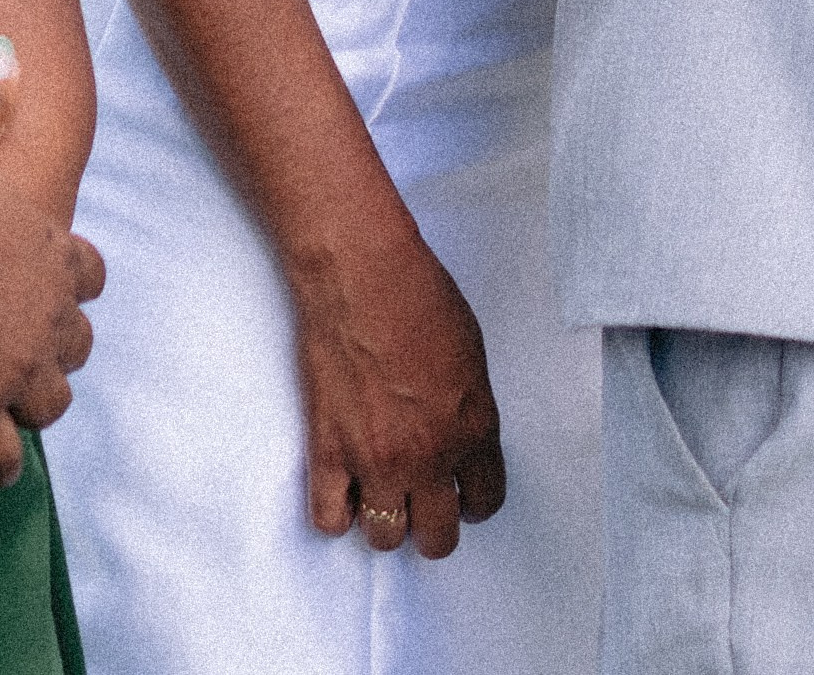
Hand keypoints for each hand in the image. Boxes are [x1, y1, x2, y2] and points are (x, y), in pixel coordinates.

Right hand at [0, 41, 104, 485]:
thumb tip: (7, 47)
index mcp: (49, 249)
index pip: (91, 279)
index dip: (74, 290)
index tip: (58, 296)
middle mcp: (46, 310)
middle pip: (78, 346)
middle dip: (58, 352)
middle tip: (33, 363)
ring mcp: (14, 364)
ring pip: (51, 404)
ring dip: (33, 407)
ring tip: (12, 415)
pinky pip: (2, 457)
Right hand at [290, 219, 505, 559]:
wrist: (362, 274)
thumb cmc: (418, 295)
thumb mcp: (472, 352)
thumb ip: (470, 409)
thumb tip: (460, 440)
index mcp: (472, 429)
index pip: (486, 500)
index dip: (474, 500)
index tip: (463, 495)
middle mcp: (428, 456)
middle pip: (439, 537)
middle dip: (435, 524)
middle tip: (424, 501)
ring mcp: (375, 461)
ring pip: (387, 539)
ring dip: (387, 520)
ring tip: (383, 493)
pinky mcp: (328, 453)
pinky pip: (330, 520)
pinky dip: (339, 513)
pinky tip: (345, 489)